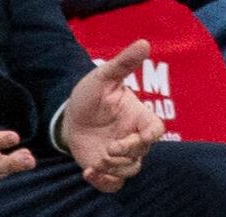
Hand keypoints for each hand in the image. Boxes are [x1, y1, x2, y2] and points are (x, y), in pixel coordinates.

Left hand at [62, 40, 163, 192]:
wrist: (69, 115)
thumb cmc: (91, 94)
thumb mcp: (104, 76)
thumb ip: (124, 63)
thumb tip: (144, 42)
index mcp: (138, 116)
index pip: (156, 130)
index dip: (149, 137)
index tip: (135, 137)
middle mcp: (132, 137)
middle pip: (142, 154)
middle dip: (126, 155)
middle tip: (107, 150)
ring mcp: (120, 154)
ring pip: (130, 171)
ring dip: (115, 170)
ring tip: (97, 163)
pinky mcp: (105, 167)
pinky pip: (113, 183)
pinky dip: (104, 182)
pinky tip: (89, 172)